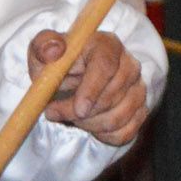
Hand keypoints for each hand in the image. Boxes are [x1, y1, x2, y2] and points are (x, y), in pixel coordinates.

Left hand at [28, 28, 147, 144]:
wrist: (68, 78)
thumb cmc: (55, 63)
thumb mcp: (41, 51)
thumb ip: (44, 46)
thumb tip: (53, 50)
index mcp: (107, 45)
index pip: (106, 67)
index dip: (92, 90)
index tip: (78, 109)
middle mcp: (129, 66)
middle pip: (112, 96)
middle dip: (79, 112)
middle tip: (52, 112)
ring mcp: (138, 89)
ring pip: (118, 117)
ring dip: (88, 124)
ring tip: (66, 116)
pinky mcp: (139, 110)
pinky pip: (125, 132)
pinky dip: (102, 135)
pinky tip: (85, 125)